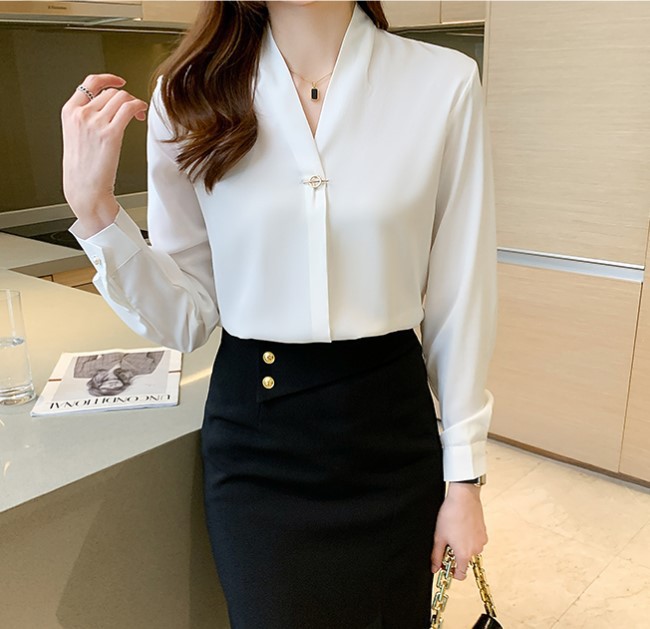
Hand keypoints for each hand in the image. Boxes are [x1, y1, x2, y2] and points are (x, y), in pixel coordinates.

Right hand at [61, 73, 148, 237]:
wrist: (84, 189)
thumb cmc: (82, 169)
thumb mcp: (75, 137)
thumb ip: (86, 120)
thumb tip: (105, 110)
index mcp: (69, 112)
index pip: (89, 83)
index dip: (108, 78)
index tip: (119, 81)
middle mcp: (81, 114)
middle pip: (110, 92)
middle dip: (125, 98)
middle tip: (134, 109)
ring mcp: (95, 123)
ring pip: (121, 97)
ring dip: (134, 103)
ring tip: (138, 114)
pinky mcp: (111, 133)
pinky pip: (129, 109)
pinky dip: (139, 107)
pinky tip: (141, 114)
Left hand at [430, 483, 487, 579]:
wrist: (463, 497)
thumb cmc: (451, 515)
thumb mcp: (439, 537)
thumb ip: (436, 555)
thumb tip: (435, 568)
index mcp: (464, 554)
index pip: (461, 575)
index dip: (452, 572)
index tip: (446, 565)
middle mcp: (476, 550)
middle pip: (465, 561)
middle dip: (456, 555)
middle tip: (447, 542)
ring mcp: (482, 541)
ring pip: (470, 550)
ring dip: (462, 546)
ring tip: (454, 532)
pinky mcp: (484, 533)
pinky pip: (475, 541)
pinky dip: (469, 538)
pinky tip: (461, 527)